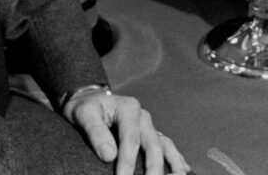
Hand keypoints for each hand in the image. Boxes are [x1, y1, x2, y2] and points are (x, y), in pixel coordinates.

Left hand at [63, 90, 190, 174]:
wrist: (89, 100)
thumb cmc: (85, 108)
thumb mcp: (84, 115)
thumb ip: (96, 133)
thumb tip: (109, 155)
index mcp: (129, 108)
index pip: (131, 139)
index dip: (128, 161)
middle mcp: (143, 117)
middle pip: (153, 144)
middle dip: (153, 168)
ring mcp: (149, 125)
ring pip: (165, 145)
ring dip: (172, 164)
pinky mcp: (150, 134)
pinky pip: (167, 147)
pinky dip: (176, 159)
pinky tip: (183, 171)